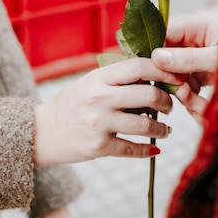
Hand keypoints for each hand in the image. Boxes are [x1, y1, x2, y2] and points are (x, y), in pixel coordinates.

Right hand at [34, 58, 178, 165]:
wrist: (42, 132)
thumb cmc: (72, 103)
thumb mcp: (91, 82)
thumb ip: (118, 77)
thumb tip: (155, 71)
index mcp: (98, 78)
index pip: (139, 67)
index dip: (163, 71)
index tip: (175, 77)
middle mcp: (99, 98)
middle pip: (149, 96)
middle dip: (167, 101)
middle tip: (170, 106)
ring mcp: (99, 124)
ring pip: (146, 126)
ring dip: (162, 128)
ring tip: (165, 129)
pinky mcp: (98, 147)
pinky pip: (133, 150)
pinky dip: (149, 150)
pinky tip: (155, 148)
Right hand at [152, 12, 217, 123]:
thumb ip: (188, 58)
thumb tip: (157, 57)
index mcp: (197, 25)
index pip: (165, 34)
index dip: (156, 53)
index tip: (154, 72)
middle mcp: (196, 40)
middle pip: (168, 59)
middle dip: (175, 80)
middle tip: (183, 93)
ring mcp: (200, 59)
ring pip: (178, 78)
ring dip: (186, 96)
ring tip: (199, 106)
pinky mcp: (206, 76)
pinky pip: (190, 89)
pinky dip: (195, 103)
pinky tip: (204, 110)